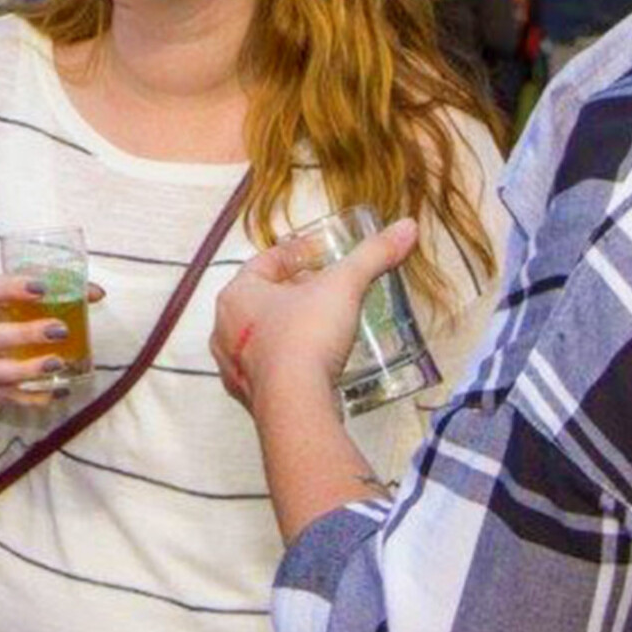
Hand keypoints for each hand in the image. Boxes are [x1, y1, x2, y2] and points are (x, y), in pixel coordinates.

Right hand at [0, 274, 105, 408]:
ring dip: (27, 369)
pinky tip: (60, 389)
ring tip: (59, 363)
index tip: (42, 288)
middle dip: (23, 334)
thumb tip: (96, 293)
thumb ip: (52, 290)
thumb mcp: (13, 295)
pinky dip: (34, 396)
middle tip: (60, 330)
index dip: (10, 288)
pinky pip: (9, 397)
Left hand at [211, 218, 418, 410]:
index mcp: (237, 295)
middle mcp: (225, 330)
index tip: (318, 255)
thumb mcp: (344, 286)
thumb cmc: (307, 336)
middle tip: (324, 289)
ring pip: (261, 337)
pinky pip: (268, 371)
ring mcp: (234, 368)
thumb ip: (373, 255)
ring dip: (288, 329)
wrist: (296, 405)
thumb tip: (406, 227)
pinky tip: (312, 364)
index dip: (292, 255)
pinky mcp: (251, 398)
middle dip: (291, 293)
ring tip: (322, 326)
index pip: (264, 263)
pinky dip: (288, 363)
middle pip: (261, 300)